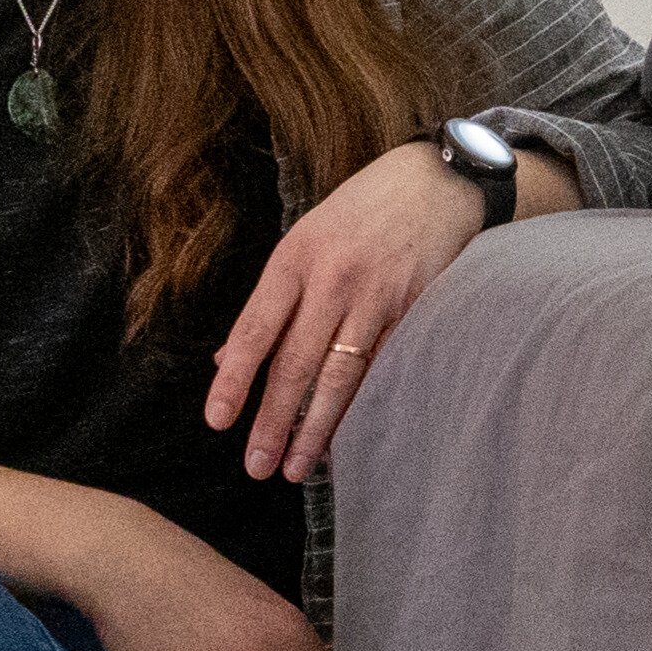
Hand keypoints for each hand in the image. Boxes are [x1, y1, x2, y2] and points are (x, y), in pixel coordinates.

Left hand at [207, 141, 484, 485]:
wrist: (434, 183)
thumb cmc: (359, 214)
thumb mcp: (303, 241)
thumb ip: (270, 303)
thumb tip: (226, 360)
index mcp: (295, 259)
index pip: (256, 330)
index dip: (235, 380)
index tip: (217, 421)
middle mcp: (332, 279)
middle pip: (295, 363)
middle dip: (274, 421)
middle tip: (257, 466)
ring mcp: (375, 296)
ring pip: (339, 375)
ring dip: (316, 428)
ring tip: (296, 467)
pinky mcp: (414, 311)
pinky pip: (382, 369)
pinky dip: (362, 407)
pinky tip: (347, 437)